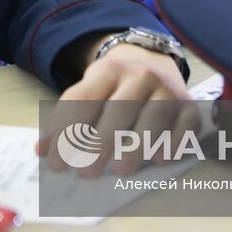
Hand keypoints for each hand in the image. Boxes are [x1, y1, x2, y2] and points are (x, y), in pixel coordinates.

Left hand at [37, 42, 194, 175]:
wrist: (154, 60)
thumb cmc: (115, 87)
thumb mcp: (88, 91)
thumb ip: (65, 120)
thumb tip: (42, 151)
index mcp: (108, 70)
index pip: (84, 100)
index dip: (68, 133)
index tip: (58, 164)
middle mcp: (141, 75)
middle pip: (120, 108)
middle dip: (101, 142)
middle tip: (87, 171)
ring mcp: (168, 89)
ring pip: (154, 116)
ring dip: (137, 145)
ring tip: (121, 170)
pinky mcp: (190, 106)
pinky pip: (185, 125)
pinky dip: (173, 144)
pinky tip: (158, 159)